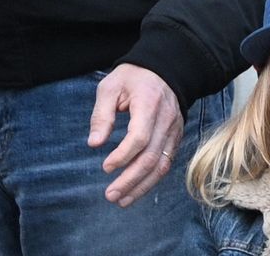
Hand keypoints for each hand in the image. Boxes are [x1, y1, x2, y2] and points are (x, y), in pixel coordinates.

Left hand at [88, 63, 183, 207]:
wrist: (165, 69)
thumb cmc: (133, 77)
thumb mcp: (110, 87)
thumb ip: (102, 115)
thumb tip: (94, 143)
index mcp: (149, 105)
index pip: (139, 137)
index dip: (123, 156)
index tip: (105, 167)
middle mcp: (166, 121)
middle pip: (151, 158)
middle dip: (130, 180)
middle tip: (110, 195)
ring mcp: (174, 131)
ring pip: (161, 166)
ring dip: (141, 187)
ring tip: (122, 200)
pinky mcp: (176, 138)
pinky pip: (166, 163)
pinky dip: (151, 180)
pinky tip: (137, 189)